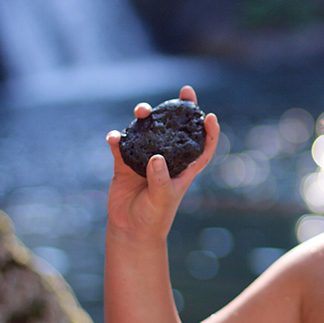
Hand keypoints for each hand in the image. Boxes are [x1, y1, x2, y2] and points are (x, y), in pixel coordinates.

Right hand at [105, 86, 219, 242]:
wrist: (130, 230)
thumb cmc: (154, 217)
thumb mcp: (162, 200)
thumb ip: (160, 180)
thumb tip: (156, 158)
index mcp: (183, 169)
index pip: (202, 148)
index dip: (209, 132)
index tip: (210, 115)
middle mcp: (166, 160)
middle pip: (175, 130)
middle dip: (180, 110)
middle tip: (184, 92)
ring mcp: (145, 159)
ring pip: (147, 131)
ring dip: (145, 118)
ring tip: (142, 111)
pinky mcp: (125, 164)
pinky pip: (121, 145)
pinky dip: (117, 139)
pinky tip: (114, 137)